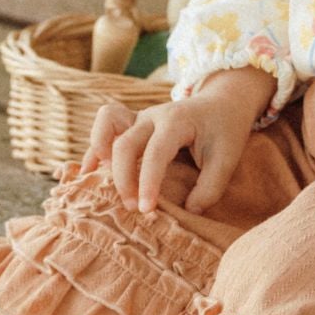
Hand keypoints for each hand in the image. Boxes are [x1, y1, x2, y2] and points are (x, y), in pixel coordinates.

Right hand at [82, 66, 274, 215]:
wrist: (222, 103)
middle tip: (133, 208)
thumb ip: (210, 187)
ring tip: (100, 183)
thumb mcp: (227, 158)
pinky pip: (105, 128)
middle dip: (123, 178)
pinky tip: (87, 171)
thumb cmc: (225, 131)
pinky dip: (94, 148)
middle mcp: (152, 116)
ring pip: (106, 125)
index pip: (155, 153)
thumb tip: (188, 211)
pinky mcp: (132, 124)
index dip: (148, 182)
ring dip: (99, 154)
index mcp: (176, 121)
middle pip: (124, 143)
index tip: (147, 210)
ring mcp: (139, 118)